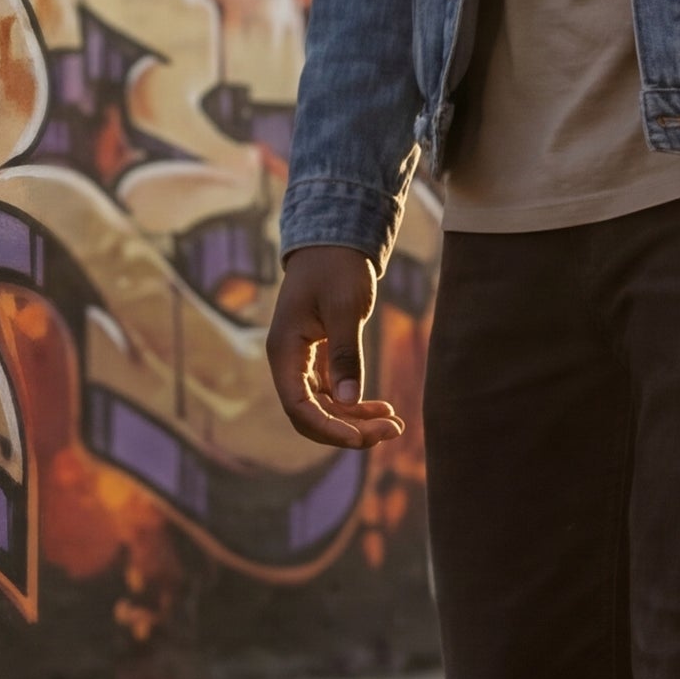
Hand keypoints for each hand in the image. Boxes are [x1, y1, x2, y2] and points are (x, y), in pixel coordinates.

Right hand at [267, 241, 406, 449]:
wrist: (335, 241)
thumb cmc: (337, 268)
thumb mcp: (345, 309)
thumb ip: (346, 355)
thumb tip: (351, 401)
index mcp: (284, 351)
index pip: (299, 407)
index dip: (329, 428)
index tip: (362, 438)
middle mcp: (288, 362)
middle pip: (312, 414)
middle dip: (349, 429)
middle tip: (392, 430)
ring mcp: (303, 362)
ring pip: (325, 407)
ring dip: (356, 420)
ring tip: (394, 424)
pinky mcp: (320, 359)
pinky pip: (334, 393)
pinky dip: (356, 404)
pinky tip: (382, 409)